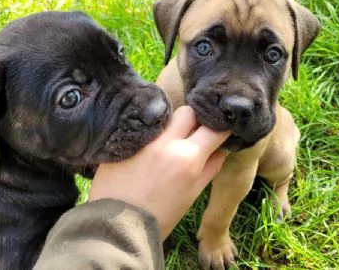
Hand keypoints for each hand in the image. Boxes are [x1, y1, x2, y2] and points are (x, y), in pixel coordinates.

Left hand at [89, 106, 229, 238]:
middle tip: (192, 132)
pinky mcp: (122, 140)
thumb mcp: (191, 195)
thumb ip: (209, 169)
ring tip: (167, 140)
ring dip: (170, 125)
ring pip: (164, 117)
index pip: (214, 128)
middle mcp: (166, 142)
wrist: (116, 226)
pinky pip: (141, 126)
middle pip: (188, 112)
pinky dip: (149, 131)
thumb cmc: (159, 217)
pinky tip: (147, 144)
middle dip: (194, 119)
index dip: (220, 127)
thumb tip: (221, 150)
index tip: (219, 130)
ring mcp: (143, 139)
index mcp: (188, 158)